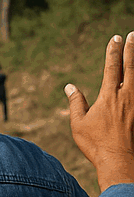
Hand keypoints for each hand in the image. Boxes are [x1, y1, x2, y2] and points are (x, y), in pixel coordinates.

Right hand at [66, 31, 133, 191]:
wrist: (120, 161)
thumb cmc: (96, 144)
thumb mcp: (79, 123)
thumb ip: (76, 102)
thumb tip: (69, 87)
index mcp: (109, 96)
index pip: (112, 67)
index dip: (113, 52)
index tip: (115, 38)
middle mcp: (126, 96)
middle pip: (131, 67)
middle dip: (132, 49)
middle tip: (133, 35)